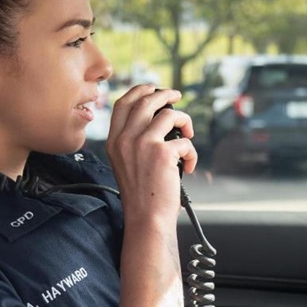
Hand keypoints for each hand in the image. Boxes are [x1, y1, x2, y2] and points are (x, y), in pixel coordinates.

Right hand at [105, 86, 196, 220]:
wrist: (146, 218)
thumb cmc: (141, 195)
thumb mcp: (126, 163)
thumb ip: (133, 141)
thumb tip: (158, 118)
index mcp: (114, 142)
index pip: (123, 104)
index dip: (140, 91)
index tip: (153, 89)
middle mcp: (125, 139)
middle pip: (146, 101)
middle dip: (165, 94)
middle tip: (177, 96)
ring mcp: (143, 144)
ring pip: (169, 114)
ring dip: (184, 121)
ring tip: (188, 134)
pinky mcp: (162, 153)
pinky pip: (184, 141)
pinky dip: (192, 153)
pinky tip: (189, 165)